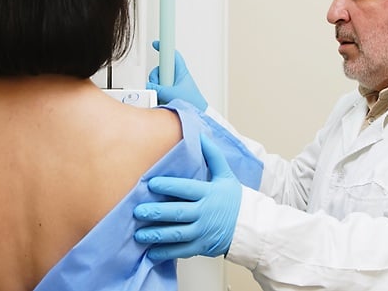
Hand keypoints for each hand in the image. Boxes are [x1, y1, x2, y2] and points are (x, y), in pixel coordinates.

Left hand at [133, 134, 241, 259]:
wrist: (250, 227)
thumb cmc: (234, 199)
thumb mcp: (226, 175)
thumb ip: (212, 155)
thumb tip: (199, 135)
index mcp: (209, 193)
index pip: (186, 188)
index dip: (168, 186)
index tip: (150, 183)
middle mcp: (204, 212)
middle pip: (177, 212)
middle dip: (156, 212)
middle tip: (137, 211)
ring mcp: (202, 232)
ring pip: (176, 234)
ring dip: (156, 234)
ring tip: (138, 234)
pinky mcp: (201, 247)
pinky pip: (180, 251)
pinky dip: (165, 253)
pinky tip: (150, 252)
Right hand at [146, 40, 207, 110]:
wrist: (197, 115)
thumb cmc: (192, 103)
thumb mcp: (172, 94)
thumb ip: (158, 89)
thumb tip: (148, 87)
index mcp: (181, 72)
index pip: (172, 55)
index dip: (164, 48)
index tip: (155, 44)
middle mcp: (177, 77)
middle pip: (161, 69)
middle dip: (156, 77)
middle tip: (159, 85)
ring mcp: (173, 85)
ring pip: (158, 81)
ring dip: (157, 88)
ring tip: (164, 96)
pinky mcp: (170, 93)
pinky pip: (159, 90)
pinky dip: (158, 94)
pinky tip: (162, 99)